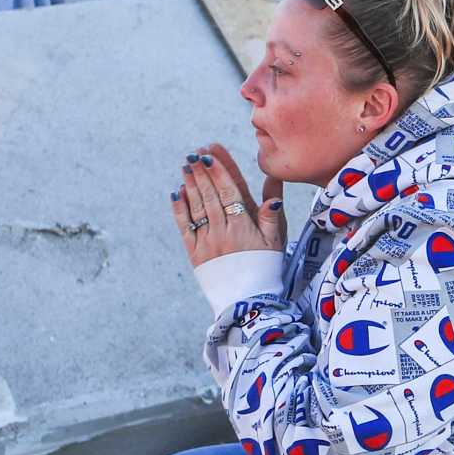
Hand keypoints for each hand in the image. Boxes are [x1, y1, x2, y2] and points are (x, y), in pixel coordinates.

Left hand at [171, 141, 286, 265]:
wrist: (248, 300)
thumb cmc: (265, 267)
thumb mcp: (276, 240)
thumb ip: (271, 214)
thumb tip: (273, 189)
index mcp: (244, 227)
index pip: (229, 192)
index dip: (219, 172)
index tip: (211, 154)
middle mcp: (223, 232)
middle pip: (210, 196)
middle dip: (202, 173)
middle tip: (195, 154)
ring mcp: (207, 242)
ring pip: (197, 208)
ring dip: (191, 185)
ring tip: (186, 166)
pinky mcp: (195, 254)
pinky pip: (185, 227)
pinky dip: (180, 209)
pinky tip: (178, 193)